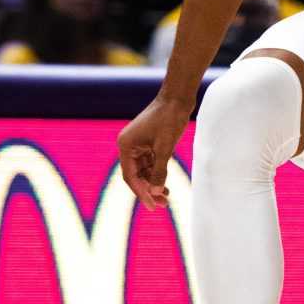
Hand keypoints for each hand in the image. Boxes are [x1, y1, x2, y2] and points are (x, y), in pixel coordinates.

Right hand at [118, 93, 193, 208]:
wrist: (177, 97)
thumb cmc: (169, 118)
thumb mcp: (165, 147)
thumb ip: (160, 171)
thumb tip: (156, 192)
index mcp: (126, 146)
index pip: (130, 177)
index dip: (141, 193)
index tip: (153, 206)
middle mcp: (128, 145)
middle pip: (136, 175)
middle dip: (148, 190)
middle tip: (163, 205)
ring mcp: (138, 144)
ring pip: (143, 171)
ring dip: (153, 184)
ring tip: (167, 197)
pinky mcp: (148, 142)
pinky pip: (150, 163)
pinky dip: (157, 174)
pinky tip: (165, 184)